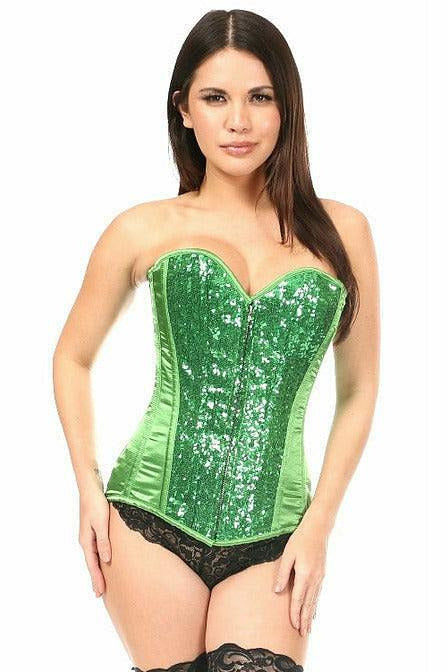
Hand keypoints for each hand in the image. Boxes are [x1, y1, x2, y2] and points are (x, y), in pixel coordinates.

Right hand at [78, 488, 111, 597]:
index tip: (100, 593)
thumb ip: (104, 542)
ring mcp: (88, 535)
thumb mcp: (102, 523)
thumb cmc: (96, 504)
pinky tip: (104, 560)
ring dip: (97, 569)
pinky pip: (96, 549)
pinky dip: (99, 558)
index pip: (92, 565)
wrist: (91, 488)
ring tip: (102, 581)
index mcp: (86, 541)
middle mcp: (86, 540)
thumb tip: (106, 560)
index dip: (97, 579)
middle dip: (96, 578)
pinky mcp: (93, 529)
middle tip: (100, 594)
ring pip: (94, 557)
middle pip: (91, 563)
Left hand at [273, 518, 327, 636]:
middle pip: (308, 604)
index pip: (298, 599)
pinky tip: (313, 610)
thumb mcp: (287, 554)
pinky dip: (315, 605)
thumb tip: (277, 591)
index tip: (293, 626)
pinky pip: (318, 594)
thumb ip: (282, 573)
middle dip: (304, 620)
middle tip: (302, 634)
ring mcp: (320, 577)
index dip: (295, 613)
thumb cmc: (300, 540)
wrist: (318, 530)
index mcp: (304, 575)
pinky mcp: (322, 574)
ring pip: (314, 601)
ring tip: (308, 628)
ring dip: (310, 615)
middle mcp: (314, 579)